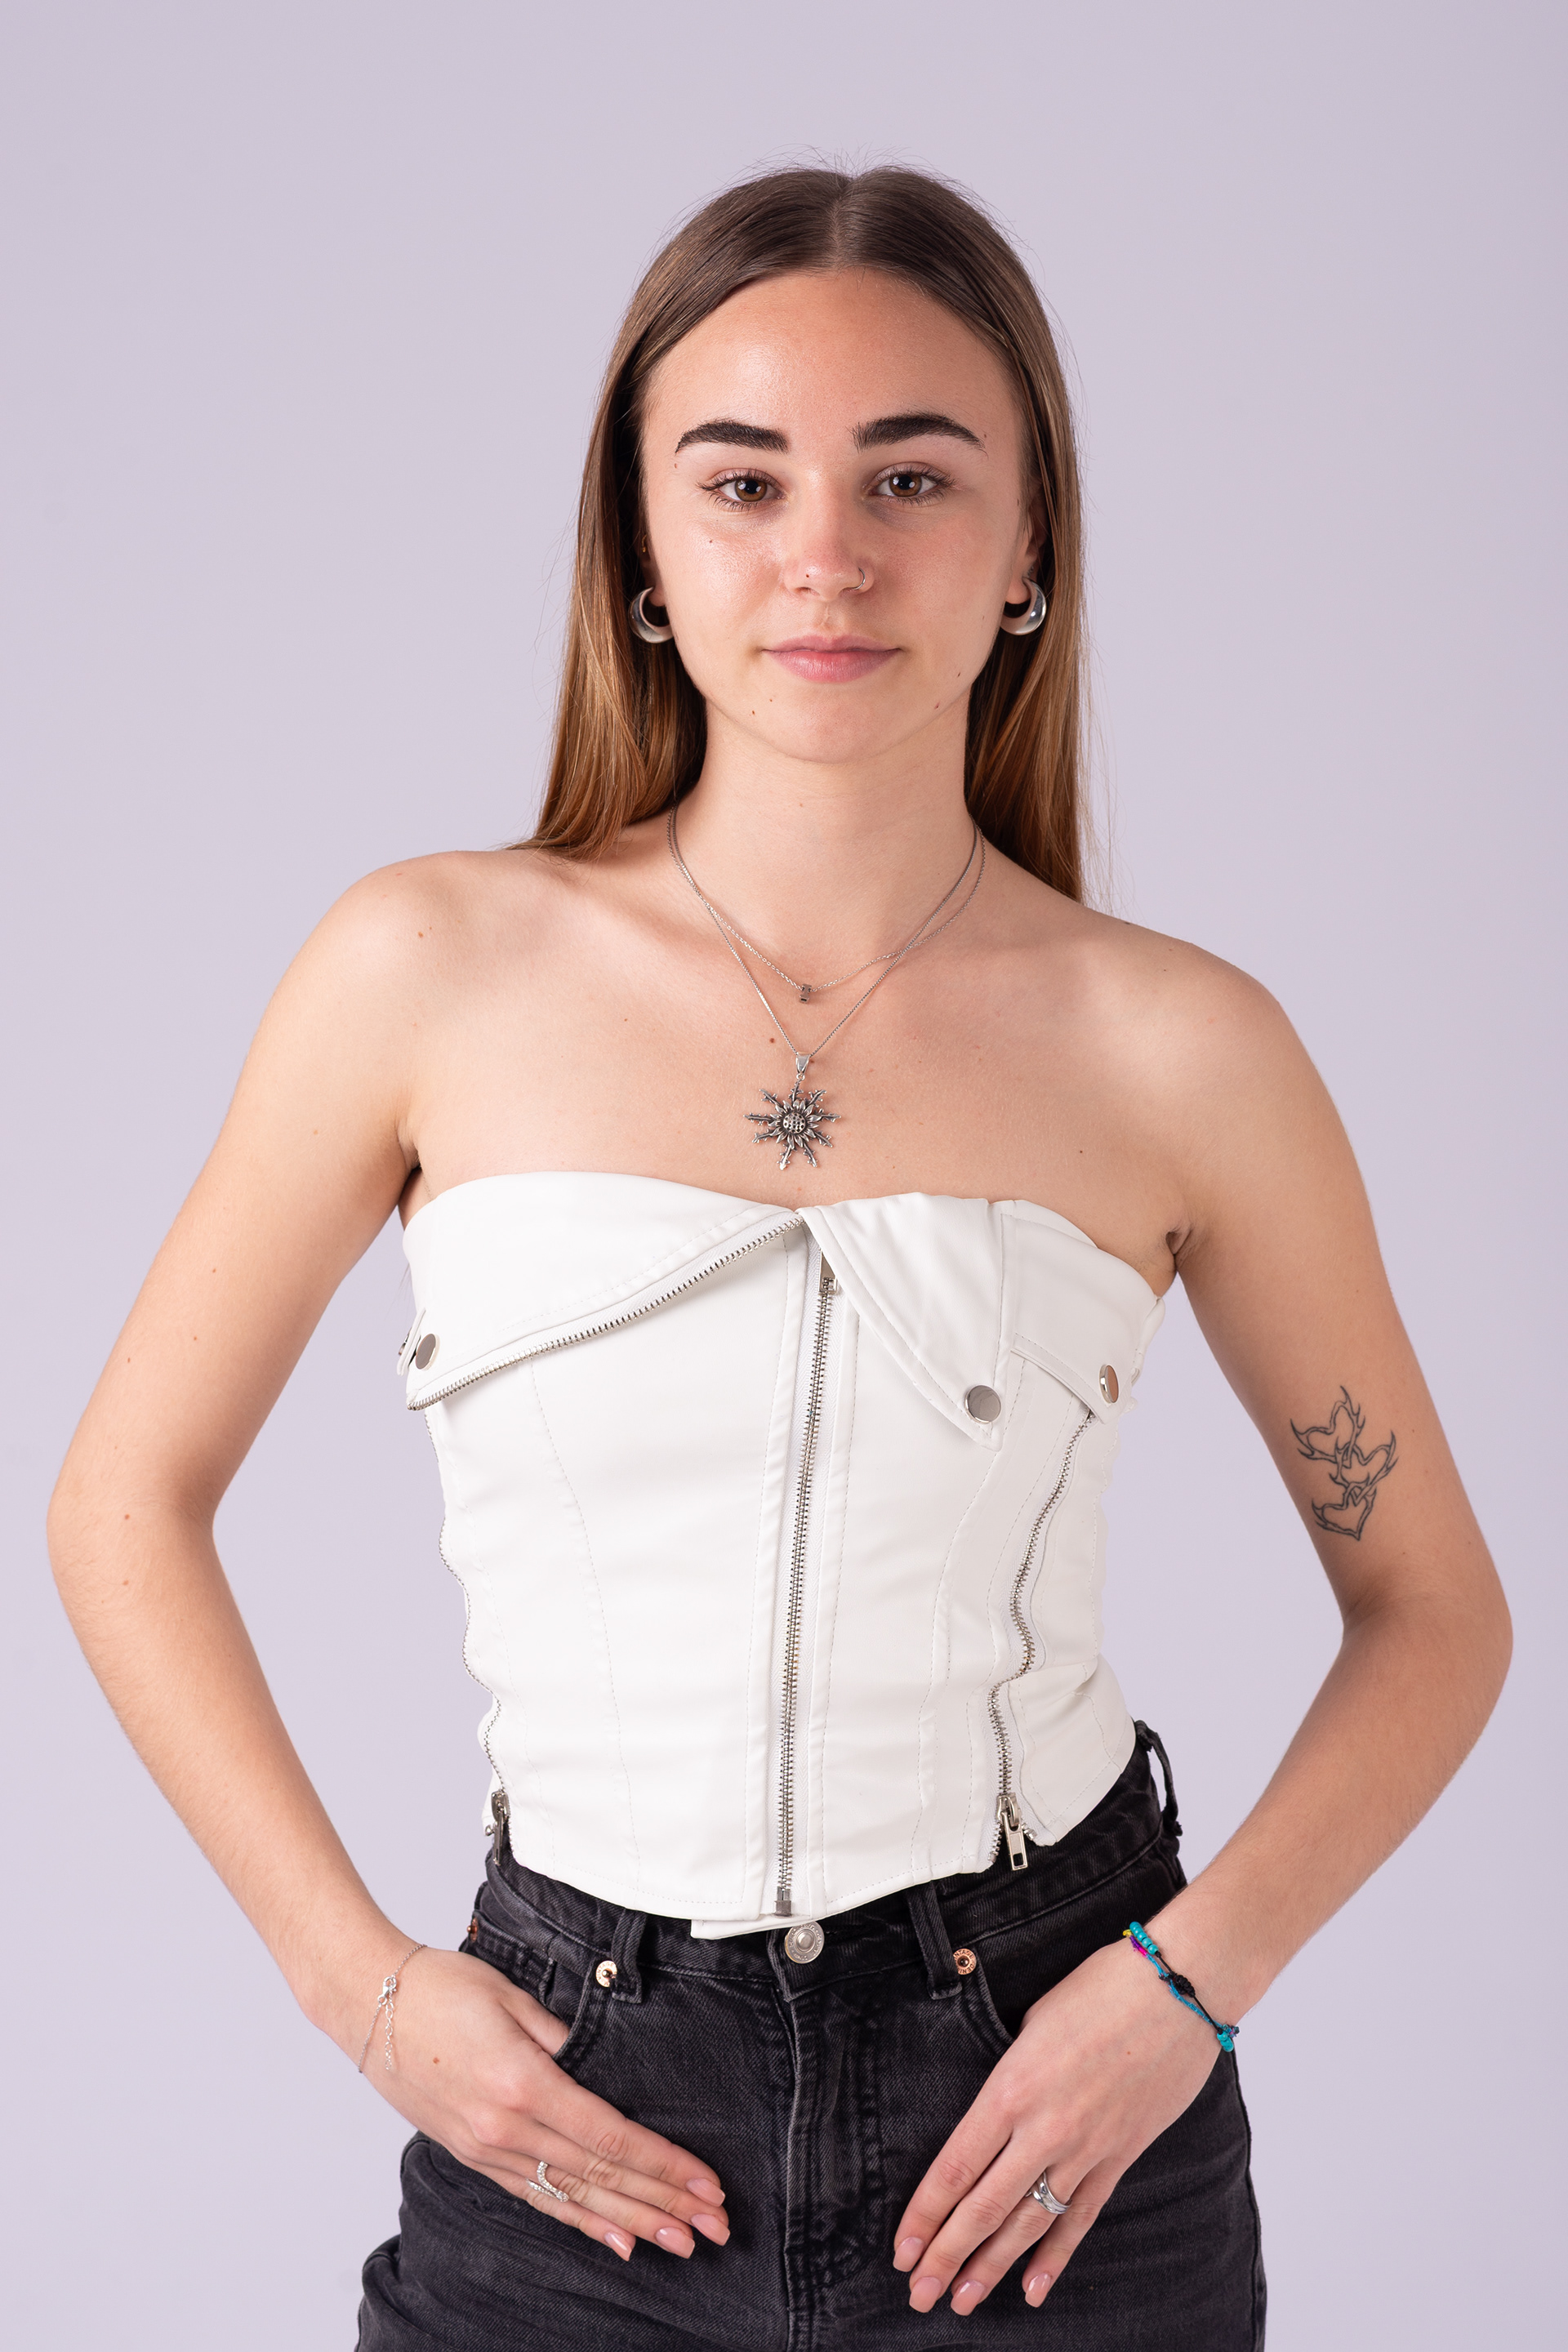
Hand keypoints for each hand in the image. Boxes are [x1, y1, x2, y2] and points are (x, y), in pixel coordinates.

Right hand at [364, 1945, 729, 2264]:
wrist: (368, 2004)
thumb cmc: (441, 1986)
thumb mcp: (513, 1996)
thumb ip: (565, 2037)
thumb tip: (609, 2070)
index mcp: (523, 2083)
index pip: (610, 2137)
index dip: (663, 2164)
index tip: (705, 2183)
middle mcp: (505, 2128)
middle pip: (599, 2177)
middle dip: (663, 2203)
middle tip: (713, 2227)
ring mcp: (485, 2148)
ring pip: (572, 2197)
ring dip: (631, 2221)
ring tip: (678, 2242)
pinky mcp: (472, 2155)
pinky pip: (536, 2197)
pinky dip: (579, 2221)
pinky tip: (614, 2239)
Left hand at [891, 1937, 1218, 2312]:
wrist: (1178, 1991)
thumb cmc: (1101, 1988)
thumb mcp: (1033, 2019)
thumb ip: (1010, 2073)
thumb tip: (996, 2106)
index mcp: (1011, 2089)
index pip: (954, 2169)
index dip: (924, 2216)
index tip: (901, 2250)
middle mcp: (1043, 2130)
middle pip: (983, 2208)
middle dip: (946, 2256)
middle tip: (917, 2294)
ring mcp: (1086, 2149)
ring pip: (1029, 2223)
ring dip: (991, 2267)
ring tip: (961, 2302)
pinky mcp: (1122, 2157)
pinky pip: (1082, 2218)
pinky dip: (1056, 2257)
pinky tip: (1033, 2290)